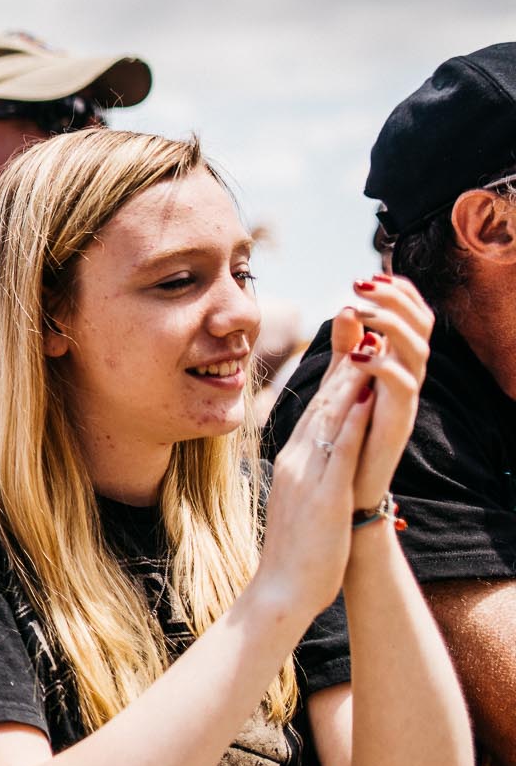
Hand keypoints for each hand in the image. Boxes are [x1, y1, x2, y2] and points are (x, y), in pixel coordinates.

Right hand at [257, 333, 377, 620]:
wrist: (279, 592)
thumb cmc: (294, 555)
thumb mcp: (301, 504)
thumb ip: (310, 475)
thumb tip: (321, 457)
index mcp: (293, 462)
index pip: (317, 408)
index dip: (334, 371)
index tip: (348, 339)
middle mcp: (297, 460)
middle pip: (323, 401)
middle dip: (343, 359)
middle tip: (356, 318)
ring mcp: (306, 474)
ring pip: (331, 416)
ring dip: (351, 376)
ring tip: (368, 341)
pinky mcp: (321, 493)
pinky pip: (340, 448)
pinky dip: (355, 417)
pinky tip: (368, 394)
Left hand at [327, 274, 432, 511]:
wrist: (345, 490)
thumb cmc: (344, 433)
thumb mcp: (343, 382)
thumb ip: (348, 347)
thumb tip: (349, 308)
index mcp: (396, 363)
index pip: (412, 316)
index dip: (399, 292)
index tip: (370, 275)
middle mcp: (407, 377)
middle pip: (421, 325)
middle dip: (395, 297)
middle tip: (359, 284)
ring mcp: (405, 399)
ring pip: (418, 350)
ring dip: (389, 322)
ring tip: (359, 309)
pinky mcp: (397, 420)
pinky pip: (404, 385)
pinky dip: (383, 363)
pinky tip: (357, 353)